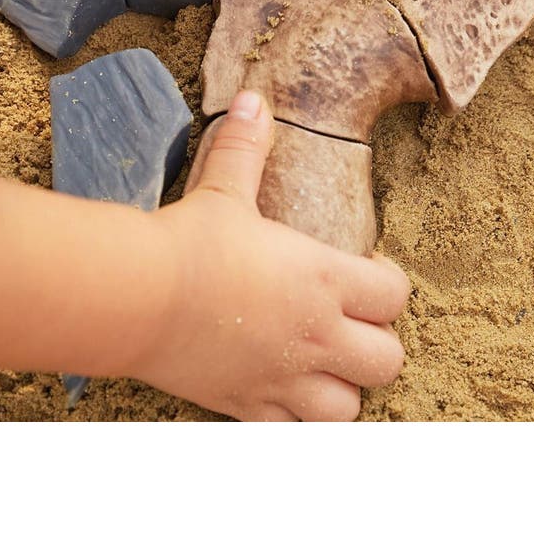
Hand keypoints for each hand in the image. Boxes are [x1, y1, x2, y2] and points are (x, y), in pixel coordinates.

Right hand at [133, 92, 409, 420]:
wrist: (138, 297)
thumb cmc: (188, 242)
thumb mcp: (222, 189)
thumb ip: (245, 146)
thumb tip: (252, 100)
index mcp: (324, 279)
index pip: (395, 295)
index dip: (386, 284)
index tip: (364, 274)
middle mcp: (317, 335)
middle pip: (387, 360)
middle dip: (375, 344)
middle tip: (348, 324)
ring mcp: (284, 378)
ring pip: (348, 408)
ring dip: (342, 389)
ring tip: (319, 367)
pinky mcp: (248, 407)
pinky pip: (293, 433)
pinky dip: (293, 420)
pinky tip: (276, 392)